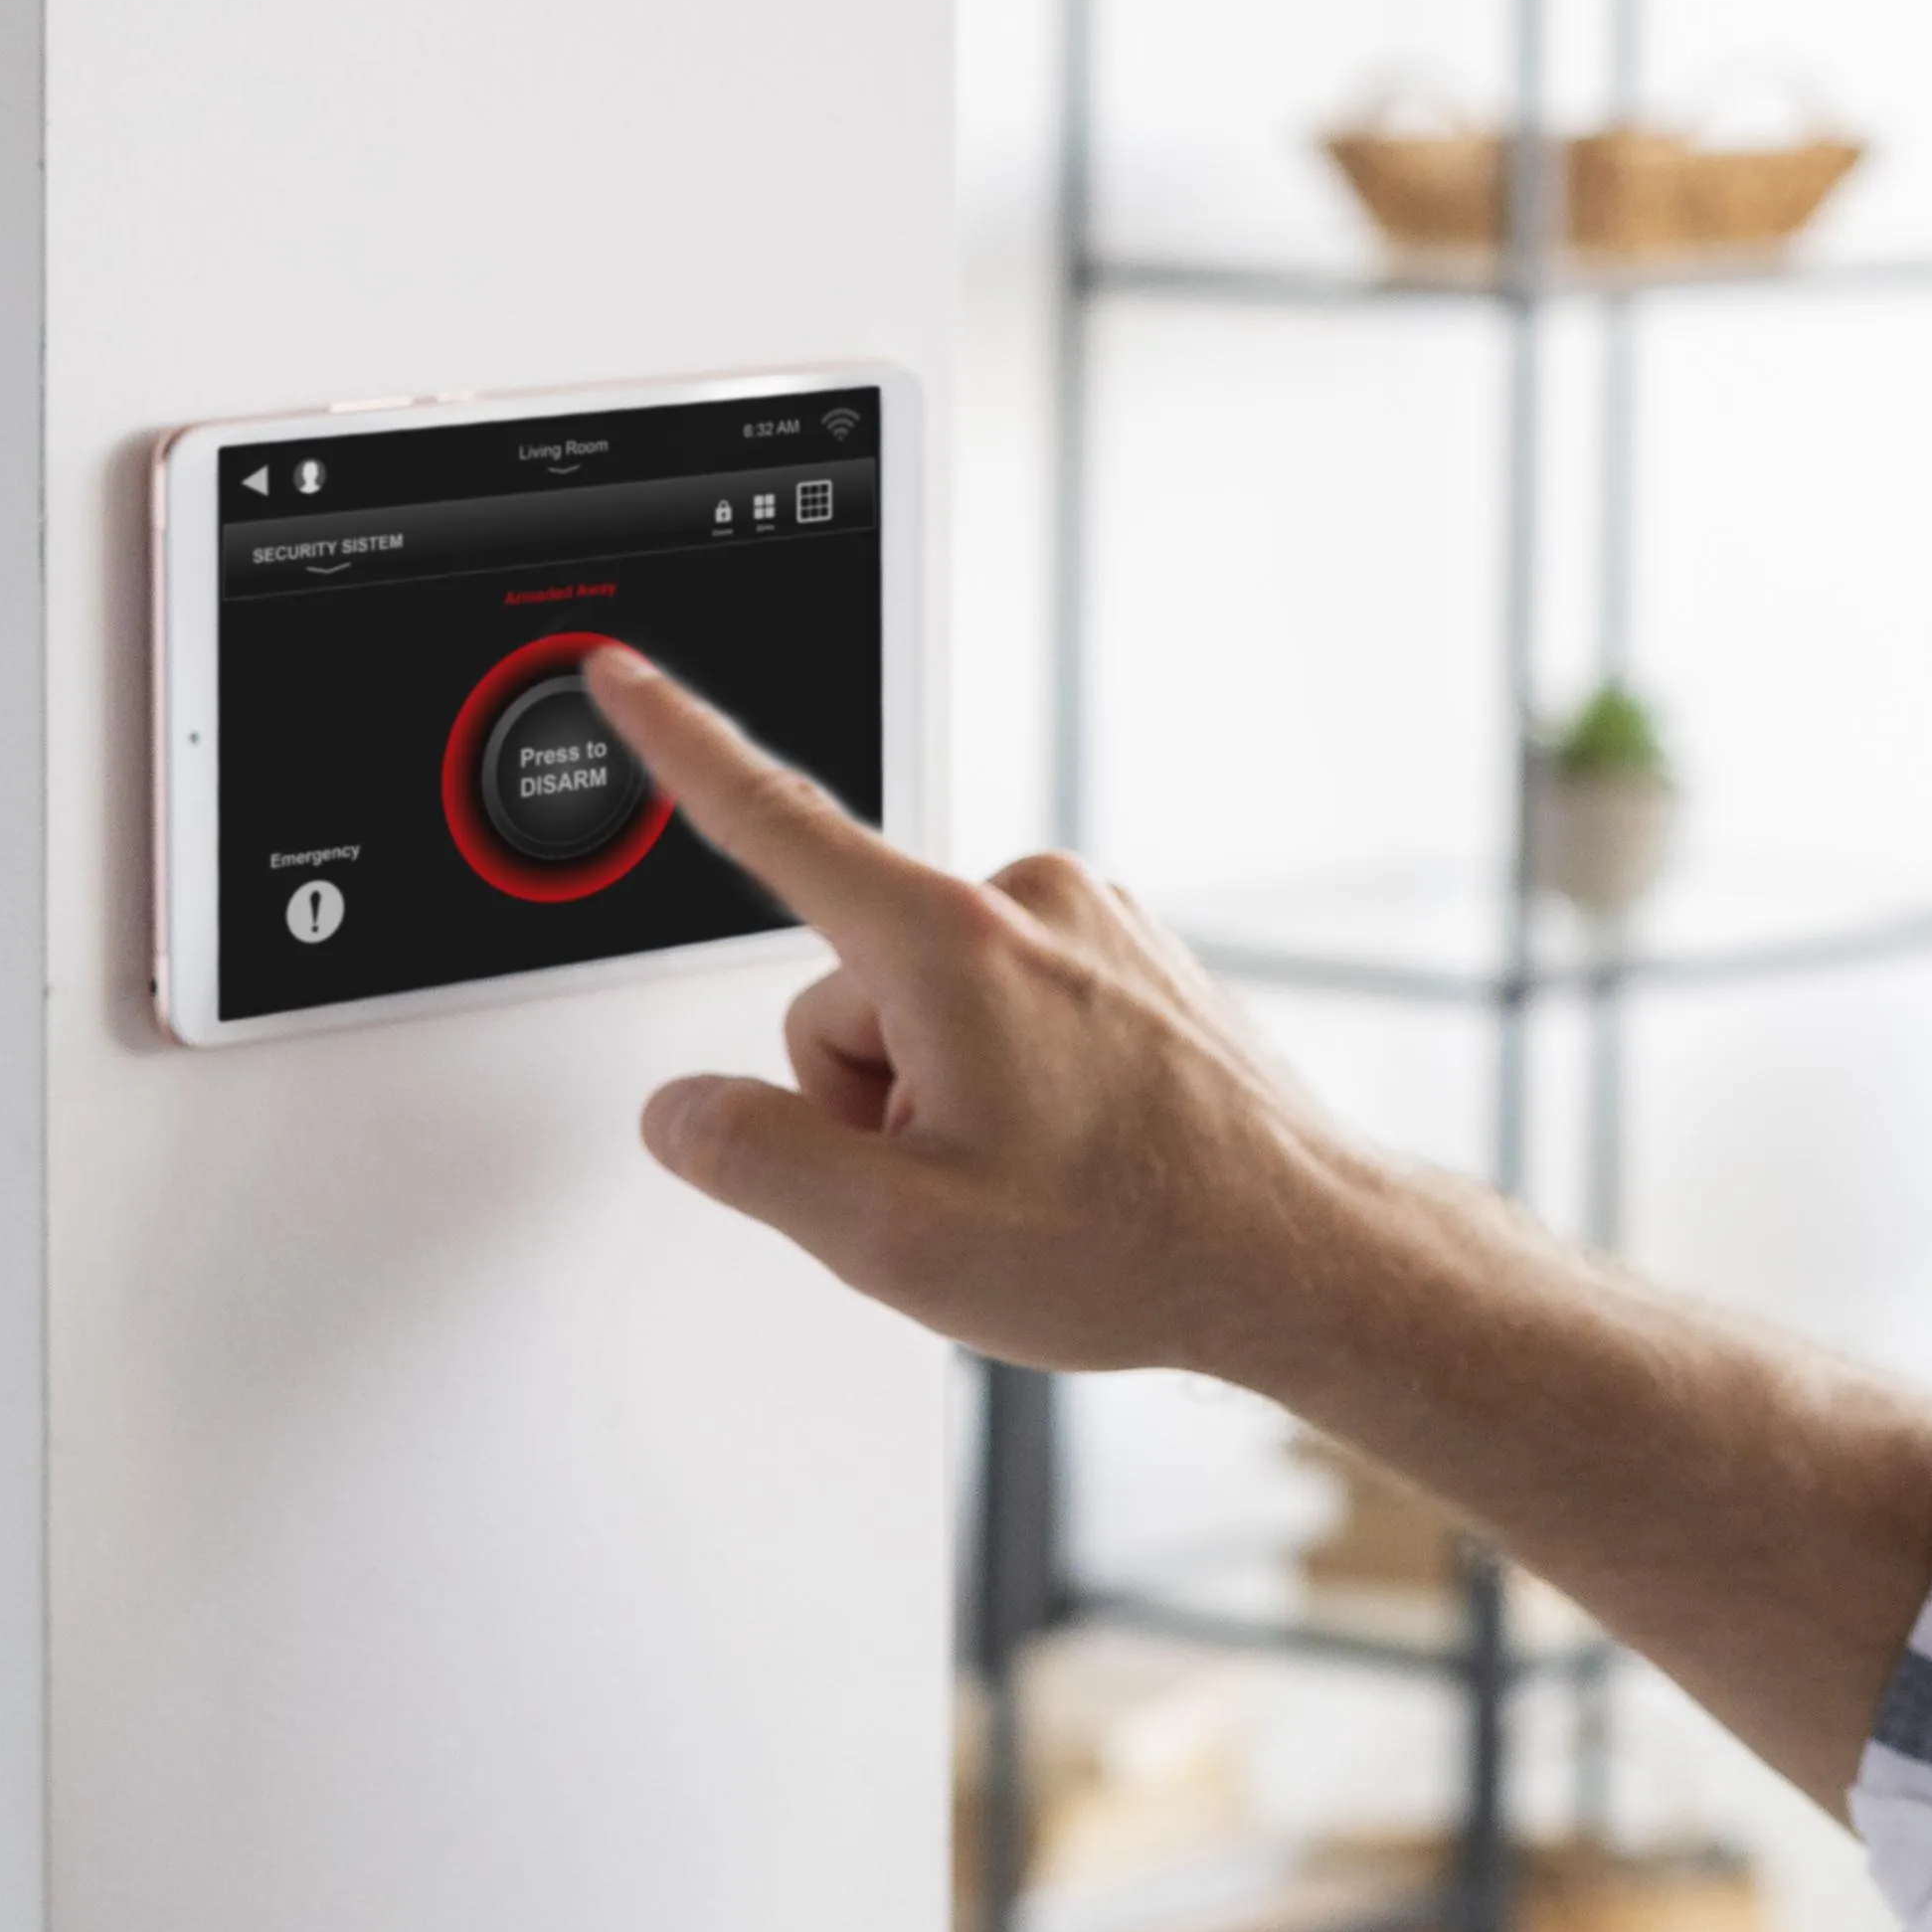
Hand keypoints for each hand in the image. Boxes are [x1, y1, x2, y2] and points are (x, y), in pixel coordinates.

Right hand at [581, 645, 1390, 1379]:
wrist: (1307, 1258)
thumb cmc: (1141, 1240)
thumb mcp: (895, 1241)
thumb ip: (754, 1161)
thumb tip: (686, 1112)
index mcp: (949, 942)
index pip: (772, 821)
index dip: (679, 745)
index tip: (625, 673)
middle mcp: (1024, 901)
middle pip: (848, 986)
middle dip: (870, 1094)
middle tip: (962, 1185)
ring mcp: (1089, 925)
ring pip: (928, 1005)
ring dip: (946, 1096)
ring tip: (1037, 1178)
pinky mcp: (1129, 958)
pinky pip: (1006, 1009)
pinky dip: (1013, 1083)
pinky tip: (1076, 1158)